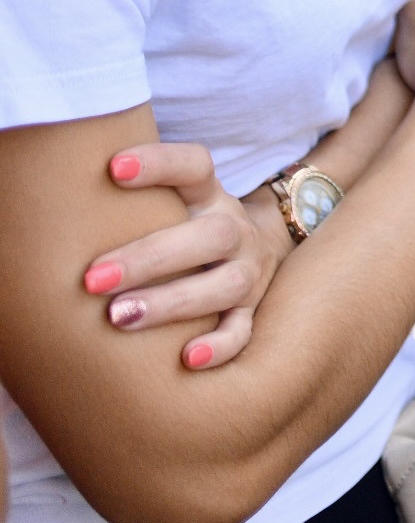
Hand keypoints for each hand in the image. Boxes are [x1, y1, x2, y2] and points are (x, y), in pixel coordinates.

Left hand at [81, 141, 286, 369]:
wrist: (256, 250)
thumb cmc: (184, 230)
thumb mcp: (171, 205)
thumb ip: (129, 205)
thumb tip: (49, 211)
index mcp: (209, 197)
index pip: (195, 166)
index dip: (160, 163)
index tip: (113, 168)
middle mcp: (235, 231)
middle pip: (211, 234)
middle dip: (150, 258)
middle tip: (93, 279)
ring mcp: (249, 271)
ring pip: (226, 284)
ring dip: (173, 302)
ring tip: (120, 317)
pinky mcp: (252, 309)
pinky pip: (243, 330)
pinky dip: (219, 345)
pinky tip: (187, 358)